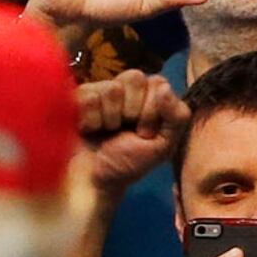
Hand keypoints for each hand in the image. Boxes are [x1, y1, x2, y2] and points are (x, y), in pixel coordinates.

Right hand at [77, 71, 186, 195]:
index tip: (144, 132)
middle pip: (134, 77)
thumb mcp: (163, 146)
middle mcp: (126, 88)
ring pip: (112, 88)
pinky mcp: (79, 96)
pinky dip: (91, 119)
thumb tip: (165, 88)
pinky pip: (89, 96)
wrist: (93, 179)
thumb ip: (177, 117)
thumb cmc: (128, 163)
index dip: (152, 110)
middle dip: (132, 110)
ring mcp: (101, 90)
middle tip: (125, 130)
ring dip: (110, 118)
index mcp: (150, 96)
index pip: (157, 82)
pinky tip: (89, 129)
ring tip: (105, 131)